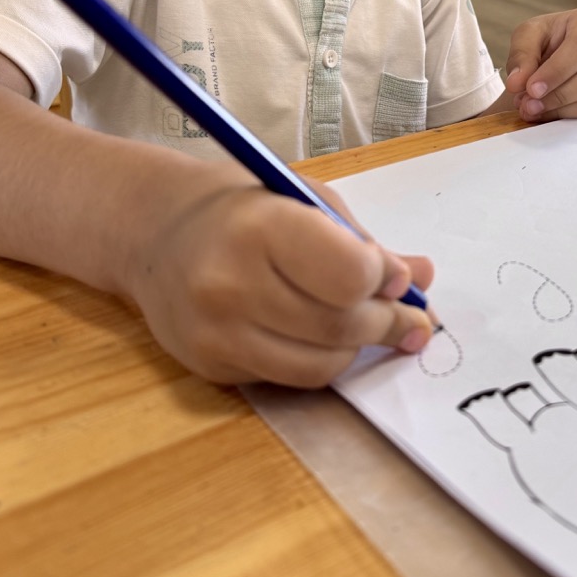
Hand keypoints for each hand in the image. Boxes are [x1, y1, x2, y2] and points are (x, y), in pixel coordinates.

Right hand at [125, 160, 435, 386]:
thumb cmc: (242, 205)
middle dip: (387, 321)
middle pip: (341, 326)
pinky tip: (322, 334)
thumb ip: (362, 242)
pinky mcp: (212, 367)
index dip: (385, 279)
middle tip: (405, 312)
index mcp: (259, 228)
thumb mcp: (305, 199)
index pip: (350, 275)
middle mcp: (231, 286)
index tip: (394, 275)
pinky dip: (321, 360)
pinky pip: (291, 377)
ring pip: (323, 364)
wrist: (155, 232)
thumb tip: (421, 277)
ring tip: (369, 322)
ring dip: (359, 346)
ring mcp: (217, 334)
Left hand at [502, 7, 576, 122]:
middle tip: (529, 105)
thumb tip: (516, 83)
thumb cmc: (546, 39)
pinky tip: (548, 112)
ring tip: (533, 109)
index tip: (532, 89)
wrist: (558, 51)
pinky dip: (570, 115)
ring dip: (563, 108)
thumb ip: (521, 57)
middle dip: (559, 94)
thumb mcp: (527, 37)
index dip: (558, 70)